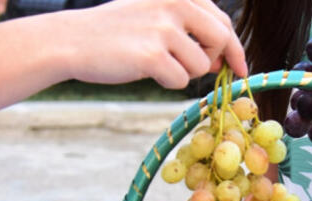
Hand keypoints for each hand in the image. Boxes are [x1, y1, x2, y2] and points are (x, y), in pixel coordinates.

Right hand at [57, 0, 246, 88]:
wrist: (72, 40)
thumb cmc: (117, 32)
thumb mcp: (156, 17)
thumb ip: (191, 31)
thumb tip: (222, 60)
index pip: (223, 21)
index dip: (234, 48)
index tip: (240, 69)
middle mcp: (175, 3)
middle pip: (220, 40)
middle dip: (211, 59)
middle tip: (191, 67)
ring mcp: (164, 28)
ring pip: (201, 66)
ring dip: (183, 72)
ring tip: (156, 63)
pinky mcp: (152, 55)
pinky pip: (181, 81)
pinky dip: (167, 82)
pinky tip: (146, 70)